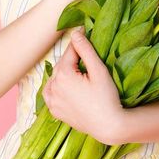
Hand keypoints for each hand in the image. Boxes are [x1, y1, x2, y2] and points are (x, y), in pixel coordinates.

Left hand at [41, 27, 126, 145]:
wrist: (108, 125)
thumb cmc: (107, 97)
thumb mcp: (99, 71)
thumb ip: (85, 50)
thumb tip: (76, 33)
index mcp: (63, 75)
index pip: (70, 52)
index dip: (79, 43)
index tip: (85, 32)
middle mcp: (54, 87)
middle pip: (62, 65)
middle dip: (72, 59)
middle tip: (85, 56)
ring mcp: (52, 101)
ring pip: (55, 78)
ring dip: (63, 72)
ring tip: (77, 72)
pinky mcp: (55, 111)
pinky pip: (50, 94)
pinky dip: (56, 87)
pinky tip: (65, 86)